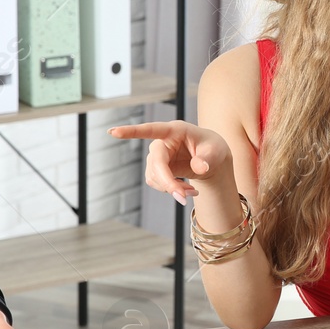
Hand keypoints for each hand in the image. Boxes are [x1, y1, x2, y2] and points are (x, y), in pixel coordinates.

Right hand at [108, 120, 233, 204]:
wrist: (211, 160)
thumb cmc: (213, 149)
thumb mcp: (216, 152)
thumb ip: (208, 158)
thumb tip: (198, 167)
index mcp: (175, 130)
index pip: (151, 130)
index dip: (132, 132)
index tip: (112, 132)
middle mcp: (162, 142)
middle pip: (156, 164)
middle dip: (168, 183)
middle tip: (183, 199)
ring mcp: (157, 156)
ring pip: (154, 177)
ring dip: (172, 188)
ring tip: (192, 192)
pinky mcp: (156, 168)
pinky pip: (157, 183)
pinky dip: (171, 190)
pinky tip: (186, 191)